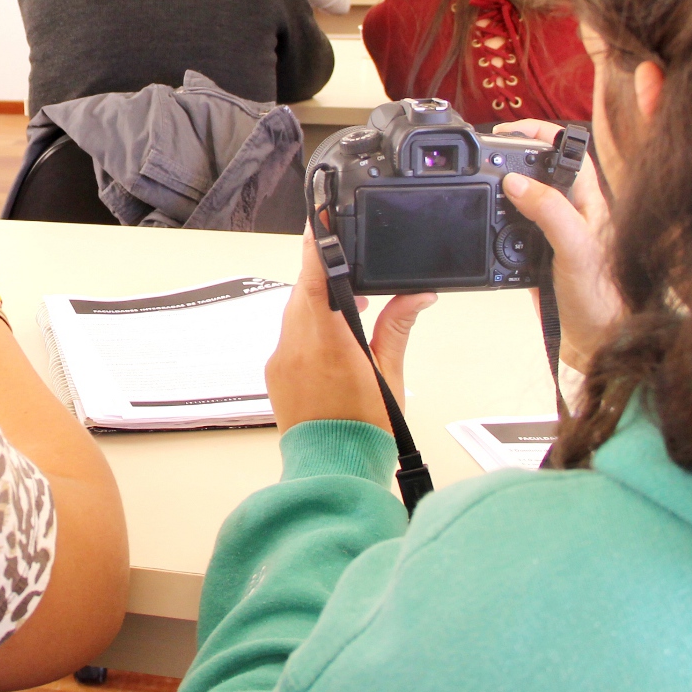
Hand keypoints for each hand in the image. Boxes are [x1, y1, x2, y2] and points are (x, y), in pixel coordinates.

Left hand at [265, 231, 435, 434]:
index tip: (320, 220)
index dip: (317, 246)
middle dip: (323, 274)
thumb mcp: (389, 375)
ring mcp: (280, 360)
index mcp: (328, 343)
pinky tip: (331, 336)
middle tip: (348, 264)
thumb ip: (396, 328)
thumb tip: (417, 296)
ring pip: (294, 312)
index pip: (315, 279)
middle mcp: (296, 346)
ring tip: (349, 306)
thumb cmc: (366, 430)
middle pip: (303, 291)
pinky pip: (288, 335)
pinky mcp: (275, 373)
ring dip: (317, 301)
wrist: (333, 471)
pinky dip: (307, 326)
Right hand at [494, 119, 622, 365]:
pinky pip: (511, 233)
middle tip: (484, 156)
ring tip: (479, 186)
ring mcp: (554, 236)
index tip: (508, 131)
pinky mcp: (538, 259)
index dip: (539, 134)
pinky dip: (494, 227)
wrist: (601, 343)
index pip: (566, 153)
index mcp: (589, 202)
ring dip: (500, 193)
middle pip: (540, 172)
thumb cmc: (605, 298)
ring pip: (523, 201)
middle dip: (512, 159)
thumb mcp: (577, 248)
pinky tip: (484, 230)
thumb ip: (549, 211)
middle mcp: (572, 214)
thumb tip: (516, 182)